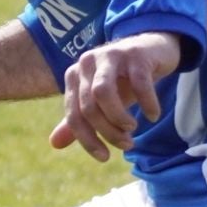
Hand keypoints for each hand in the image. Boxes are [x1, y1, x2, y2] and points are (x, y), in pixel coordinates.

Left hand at [49, 30, 181, 160]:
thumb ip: (78, 121)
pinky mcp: (135, 54)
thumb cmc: (123, 80)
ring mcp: (110, 55)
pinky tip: (153, 115)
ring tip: (133, 128)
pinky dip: (147, 103)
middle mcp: (87, 63)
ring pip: (103, 92)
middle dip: (108, 132)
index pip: (74, 115)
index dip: (87, 140)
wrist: (151, 49)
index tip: (104, 157)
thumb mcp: (100, 103)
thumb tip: (53, 144)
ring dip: (119, 118)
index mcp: (74, 75)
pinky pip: (139, 83)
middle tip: (126, 144)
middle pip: (89, 107)